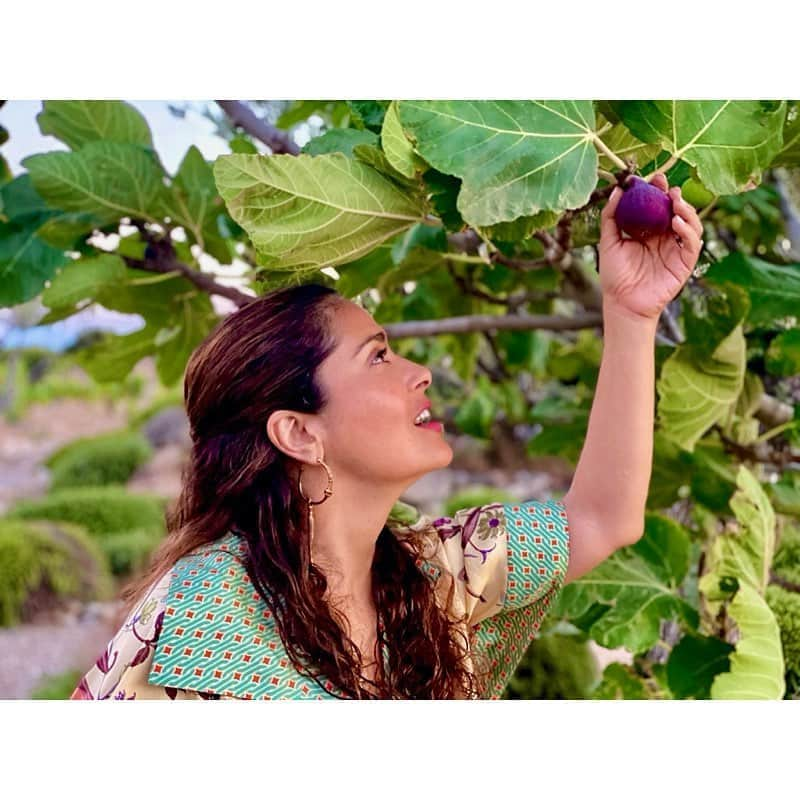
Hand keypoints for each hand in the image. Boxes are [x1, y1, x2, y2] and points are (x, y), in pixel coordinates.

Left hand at [598, 173, 703, 321]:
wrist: (622, 302)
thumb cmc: (614, 275)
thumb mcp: (608, 242)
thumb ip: (611, 217)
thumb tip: (617, 190)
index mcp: (648, 230)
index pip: (657, 205)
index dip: (658, 191)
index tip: (654, 178)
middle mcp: (665, 237)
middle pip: (676, 211)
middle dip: (674, 195)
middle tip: (667, 186)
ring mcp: (676, 249)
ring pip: (690, 223)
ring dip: (686, 210)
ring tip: (675, 202)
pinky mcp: (684, 263)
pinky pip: (692, 244)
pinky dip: (689, 231)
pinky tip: (677, 222)